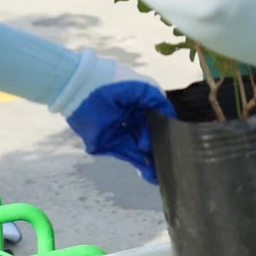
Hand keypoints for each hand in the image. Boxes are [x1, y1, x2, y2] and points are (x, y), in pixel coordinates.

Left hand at [49, 49, 172, 182]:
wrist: (78, 86)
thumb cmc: (111, 81)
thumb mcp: (143, 87)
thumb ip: (159, 102)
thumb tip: (170, 119)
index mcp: (137, 101)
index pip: (156, 118)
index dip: (166, 130)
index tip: (177, 141)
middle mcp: (129, 116)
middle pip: (149, 135)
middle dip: (159, 148)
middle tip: (172, 161)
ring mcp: (118, 130)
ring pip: (139, 148)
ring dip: (151, 160)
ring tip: (164, 174)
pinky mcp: (107, 142)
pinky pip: (127, 154)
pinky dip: (140, 164)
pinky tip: (152, 173)